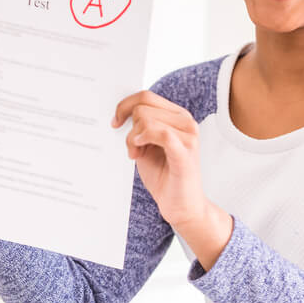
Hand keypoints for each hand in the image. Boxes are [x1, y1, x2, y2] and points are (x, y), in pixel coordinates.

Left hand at [112, 90, 206, 226]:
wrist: (181, 206)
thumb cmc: (164, 176)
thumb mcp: (146, 145)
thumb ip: (139, 127)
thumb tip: (120, 112)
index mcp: (177, 116)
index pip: (146, 97)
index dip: (124, 106)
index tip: (115, 122)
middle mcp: (186, 121)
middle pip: (143, 106)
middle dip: (129, 127)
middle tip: (132, 148)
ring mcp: (188, 135)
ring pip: (146, 119)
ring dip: (133, 138)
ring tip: (137, 154)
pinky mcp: (185, 151)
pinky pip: (160, 133)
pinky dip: (143, 140)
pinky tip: (138, 152)